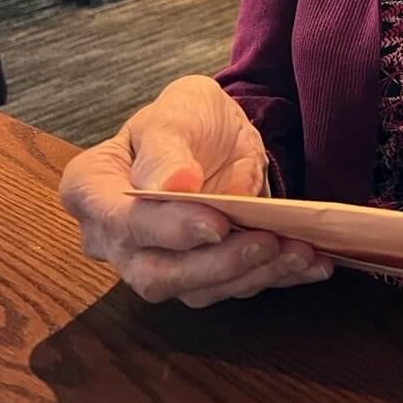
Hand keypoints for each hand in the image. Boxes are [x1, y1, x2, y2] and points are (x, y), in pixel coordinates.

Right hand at [59, 74, 331, 306]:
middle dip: (216, 264)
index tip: (215, 222)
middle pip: (155, 272)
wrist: (216, 132)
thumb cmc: (183, 118)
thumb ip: (167, 148)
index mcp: (92, 190)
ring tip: (300, 251)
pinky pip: (233, 287)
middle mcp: (115, 240)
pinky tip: (311, 263)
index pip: (120, 220)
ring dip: (253, 274)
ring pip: (197, 289)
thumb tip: (175, 185)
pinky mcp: (199, 278)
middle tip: (267, 241)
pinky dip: (275, 277)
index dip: (166, 230)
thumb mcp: (174, 112)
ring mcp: (156, 264)